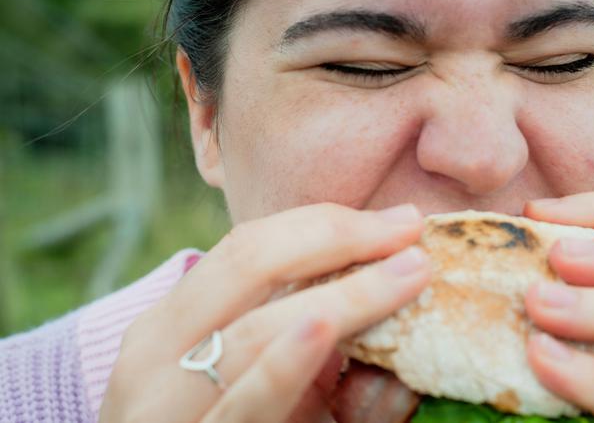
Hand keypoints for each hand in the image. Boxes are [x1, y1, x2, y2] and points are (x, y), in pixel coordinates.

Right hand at [99, 203, 430, 422]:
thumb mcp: (254, 374)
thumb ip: (302, 328)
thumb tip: (388, 277)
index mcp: (169, 326)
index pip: (245, 249)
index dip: (322, 223)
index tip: (395, 221)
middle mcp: (153, 357)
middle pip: (247, 266)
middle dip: (335, 237)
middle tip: (409, 229)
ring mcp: (166, 406)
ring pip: (253, 332)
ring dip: (344, 297)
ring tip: (407, 273)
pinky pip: (247, 403)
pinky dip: (284, 364)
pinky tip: (322, 328)